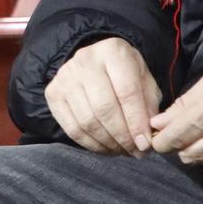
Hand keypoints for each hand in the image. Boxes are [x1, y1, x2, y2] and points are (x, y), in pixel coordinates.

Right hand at [43, 36, 159, 155]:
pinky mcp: (53, 93)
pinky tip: (106, 147)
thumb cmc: (124, 74)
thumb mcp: (144, 81)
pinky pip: (72, 129)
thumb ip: (149, 106)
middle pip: (104, 108)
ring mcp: (65, 76)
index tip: (145, 143)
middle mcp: (85, 60)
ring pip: (87, 121)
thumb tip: (145, 137)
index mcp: (113, 51)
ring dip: (108, 143)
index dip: (137, 121)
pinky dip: (92, 144)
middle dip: (123, 137)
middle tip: (136, 152)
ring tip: (123, 150)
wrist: (95, 63)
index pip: (126, 91)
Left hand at [149, 49, 202, 170]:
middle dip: (177, 145)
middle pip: (185, 155)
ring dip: (195, 152)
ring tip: (201, 134)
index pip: (173, 138)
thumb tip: (159, 122)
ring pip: (202, 163)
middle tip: (180, 131)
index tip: (159, 134)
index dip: (160, 139)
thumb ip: (183, 104)